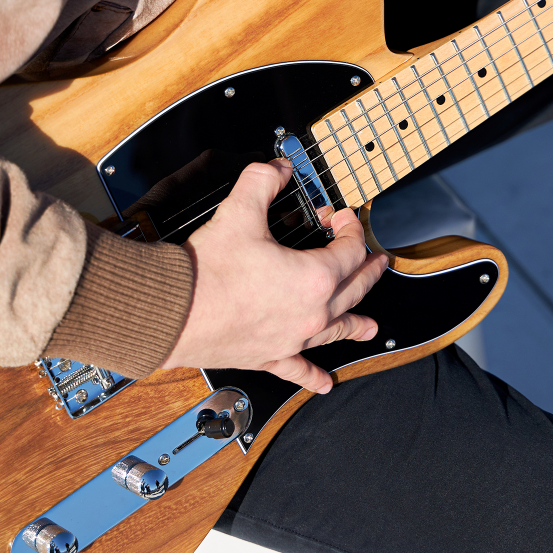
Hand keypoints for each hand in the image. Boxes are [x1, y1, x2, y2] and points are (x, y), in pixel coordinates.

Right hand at [161, 159, 387, 392]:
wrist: (173, 311)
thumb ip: (263, 180)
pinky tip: (323, 384)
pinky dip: (312, 376)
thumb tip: (277, 168)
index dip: (349, 228)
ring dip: (355, 324)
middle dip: (367, 271)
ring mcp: (292, 339)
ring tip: (371, 328)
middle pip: (354, 290)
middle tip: (378, 262)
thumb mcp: (239, 211)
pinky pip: (298, 369)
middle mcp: (312, 313)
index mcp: (314, 278)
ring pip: (335, 331)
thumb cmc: (207, 269)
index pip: (349, 250)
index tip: (339, 217)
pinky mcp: (268, 355)